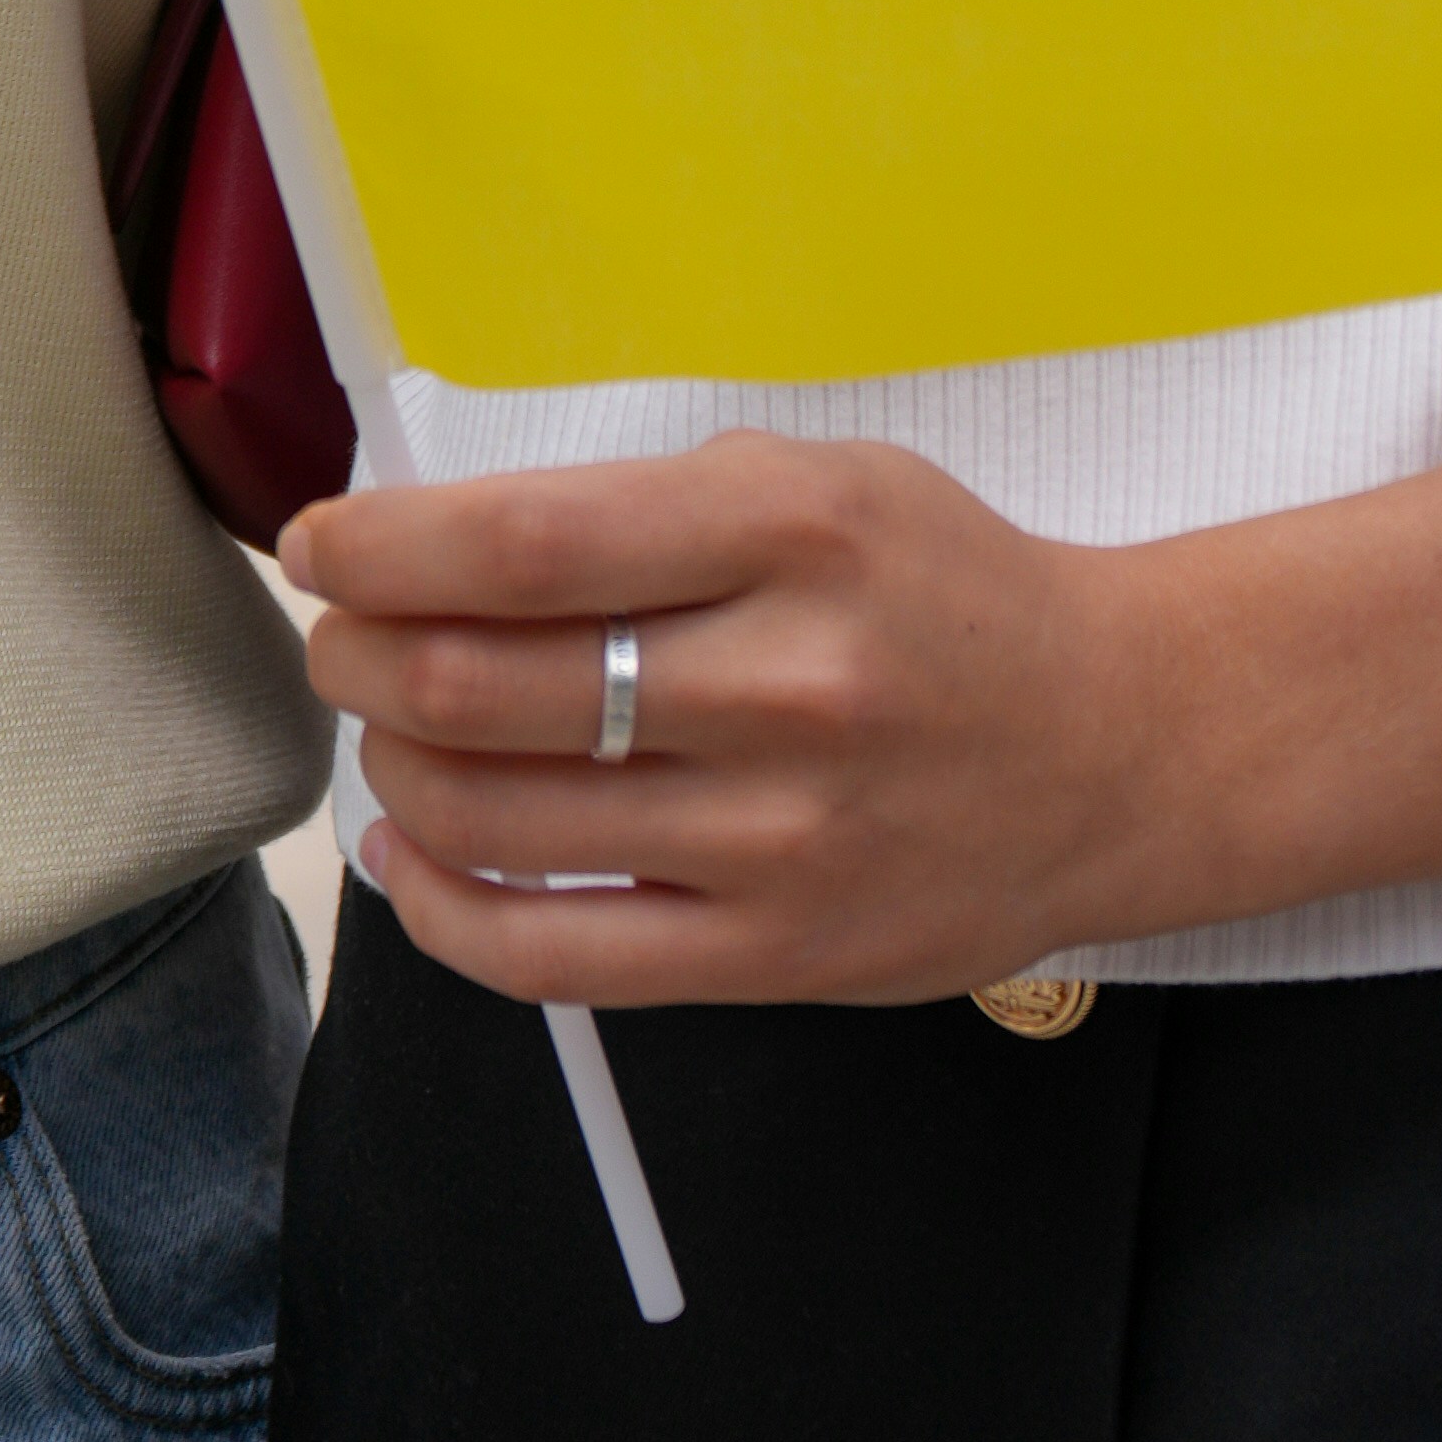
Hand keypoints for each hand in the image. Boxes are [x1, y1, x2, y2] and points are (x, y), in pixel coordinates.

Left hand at [288, 433, 1174, 1006]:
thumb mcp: (817, 481)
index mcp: (790, 537)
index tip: (323, 545)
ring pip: (499, 820)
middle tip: (341, 638)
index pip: (526, 543)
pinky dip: (446, 909)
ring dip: (395, 767)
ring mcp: (782, 841)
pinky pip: (558, 959)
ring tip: (390, 729)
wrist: (1118, 748)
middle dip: (361, 656)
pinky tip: (415, 857)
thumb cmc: (943, 596)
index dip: (384, 548)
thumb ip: (644, 502)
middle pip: (485, 684)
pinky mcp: (780, 960)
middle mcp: (785, 688)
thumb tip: (443, 537)